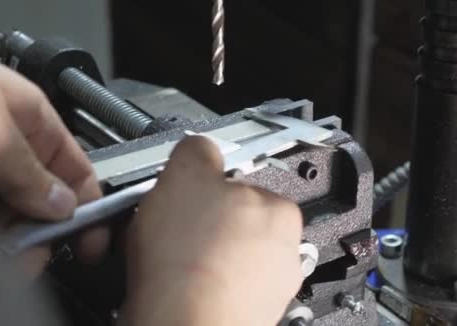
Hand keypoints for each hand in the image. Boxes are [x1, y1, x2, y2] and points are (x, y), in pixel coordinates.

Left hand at [0, 63, 107, 275]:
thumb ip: (31, 169)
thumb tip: (63, 205)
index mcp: (29, 115)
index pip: (77, 164)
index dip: (91, 201)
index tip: (94, 237)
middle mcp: (7, 141)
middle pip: (44, 195)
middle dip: (48, 228)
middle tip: (42, 255)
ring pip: (13, 210)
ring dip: (19, 238)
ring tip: (17, 258)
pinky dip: (0, 237)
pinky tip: (2, 249)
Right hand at [121, 136, 303, 325]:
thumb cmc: (191, 264)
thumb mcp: (186, 175)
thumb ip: (197, 152)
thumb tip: (199, 148)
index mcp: (281, 212)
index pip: (239, 187)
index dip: (203, 191)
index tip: (185, 200)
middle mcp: (284, 252)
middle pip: (232, 224)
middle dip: (202, 225)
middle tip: (173, 231)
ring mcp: (268, 289)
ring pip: (225, 259)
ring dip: (199, 256)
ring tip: (171, 262)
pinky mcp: (248, 317)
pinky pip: (218, 290)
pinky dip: (200, 286)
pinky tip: (179, 285)